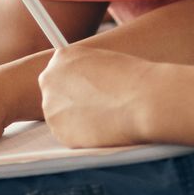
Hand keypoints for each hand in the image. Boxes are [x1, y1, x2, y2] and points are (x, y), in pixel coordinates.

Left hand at [38, 46, 157, 148]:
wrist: (144, 101)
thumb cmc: (134, 79)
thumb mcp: (104, 60)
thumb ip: (86, 71)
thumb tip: (84, 85)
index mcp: (61, 58)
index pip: (58, 73)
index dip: (74, 84)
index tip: (85, 91)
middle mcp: (50, 81)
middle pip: (54, 95)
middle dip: (71, 102)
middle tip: (95, 107)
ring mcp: (52, 108)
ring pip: (60, 117)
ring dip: (77, 120)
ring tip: (105, 117)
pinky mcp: (60, 132)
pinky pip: (68, 135)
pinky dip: (82, 136)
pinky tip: (102, 129)